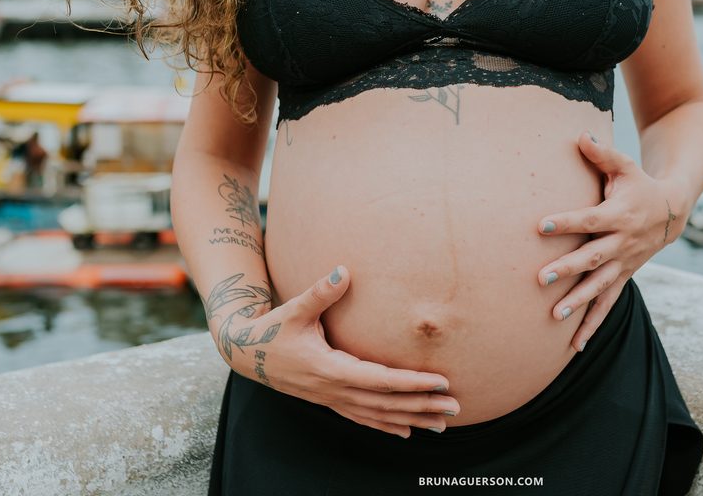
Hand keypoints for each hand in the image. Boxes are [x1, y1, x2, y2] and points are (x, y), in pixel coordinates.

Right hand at [206, 267, 459, 437]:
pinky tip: (408, 432)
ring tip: (443, 424)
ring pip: (378, 415)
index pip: (380, 380)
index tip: (440, 382)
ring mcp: (332, 399)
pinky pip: (364, 419)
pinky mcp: (330, 401)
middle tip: (456, 406)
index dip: (411, 383)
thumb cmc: (272, 328)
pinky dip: (387, 426)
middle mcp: (334, 390)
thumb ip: (320, 292)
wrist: (246, 353)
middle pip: (386, 403)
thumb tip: (343, 270)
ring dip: (412, 420)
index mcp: (330, 369)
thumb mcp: (293, 309)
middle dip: (422, 406)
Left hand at [536, 132, 688, 351]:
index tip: (540, 226)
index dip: (566, 222)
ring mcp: (625, 264)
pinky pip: (607, 304)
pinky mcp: (624, 277)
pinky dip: (592, 324)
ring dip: (578, 302)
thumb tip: (578, 134)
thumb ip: (601, 153)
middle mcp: (623, 243)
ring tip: (554, 316)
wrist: (672, 210)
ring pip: (600, 287)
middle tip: (540, 278)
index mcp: (620, 214)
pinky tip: (574, 345)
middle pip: (593, 258)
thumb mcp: (625, 165)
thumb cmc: (638, 184)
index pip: (589, 220)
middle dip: (568, 269)